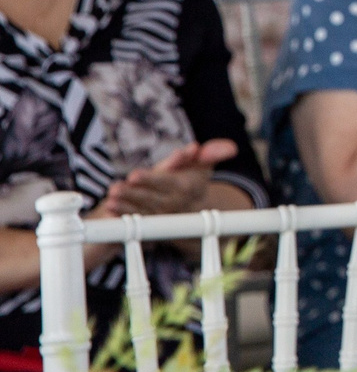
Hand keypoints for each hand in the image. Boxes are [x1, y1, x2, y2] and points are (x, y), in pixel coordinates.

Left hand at [103, 140, 239, 217]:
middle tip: (116, 188)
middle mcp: (173, 203)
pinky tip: (110, 210)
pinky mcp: (151, 224)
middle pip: (151, 197)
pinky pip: (137, 220)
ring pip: (142, 210)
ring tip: (110, 199)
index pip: (167, 182)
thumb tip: (231, 148)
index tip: (134, 175)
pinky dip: (123, 216)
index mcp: (186, 187)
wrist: (193, 208)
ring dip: (125, 206)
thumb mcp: (206, 163)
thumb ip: (215, 152)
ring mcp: (161, 215)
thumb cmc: (195, 180)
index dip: (151, 178)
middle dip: (132, 194)